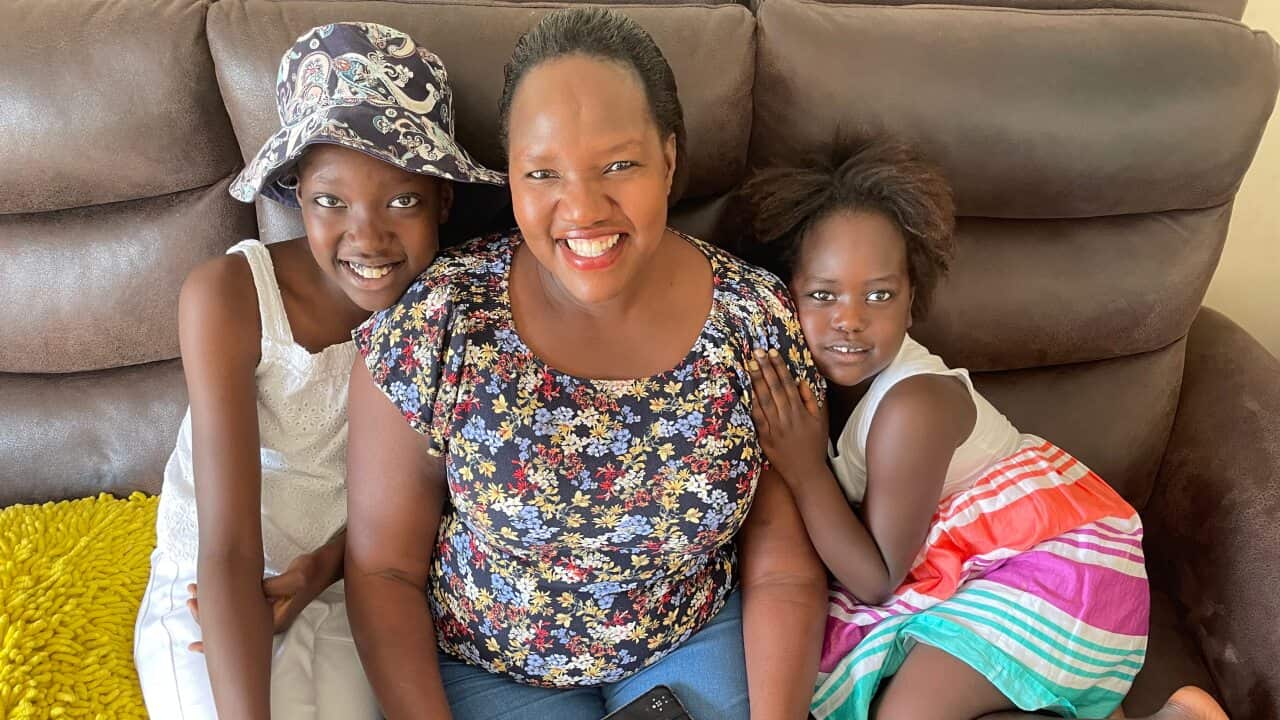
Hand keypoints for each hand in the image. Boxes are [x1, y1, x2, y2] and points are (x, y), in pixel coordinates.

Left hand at [185, 542, 341, 652]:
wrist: (323, 568)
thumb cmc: (310, 572)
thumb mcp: (297, 576)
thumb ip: (277, 585)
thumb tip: (257, 588)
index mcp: (273, 621)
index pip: (237, 635)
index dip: (214, 635)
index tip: (195, 637)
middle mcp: (267, 622)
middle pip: (230, 630)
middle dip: (206, 617)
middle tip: (190, 600)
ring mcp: (266, 615)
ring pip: (232, 620)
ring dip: (212, 610)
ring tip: (193, 597)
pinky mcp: (266, 605)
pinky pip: (239, 611)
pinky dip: (223, 606)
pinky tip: (211, 599)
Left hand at [748, 347, 828, 487]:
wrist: (806, 472)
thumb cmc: (815, 445)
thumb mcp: (820, 421)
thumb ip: (812, 400)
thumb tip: (801, 381)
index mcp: (800, 411)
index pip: (787, 383)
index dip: (779, 367)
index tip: (772, 352)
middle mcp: (787, 417)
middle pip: (774, 388)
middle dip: (765, 368)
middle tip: (756, 352)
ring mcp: (775, 427)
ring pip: (764, 399)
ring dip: (756, 381)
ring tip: (750, 365)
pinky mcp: (765, 437)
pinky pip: (757, 417)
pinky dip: (753, 403)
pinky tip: (747, 390)